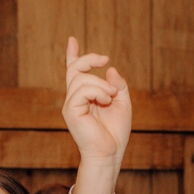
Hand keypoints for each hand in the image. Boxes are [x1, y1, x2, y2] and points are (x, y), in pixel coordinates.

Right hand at [62, 36, 130, 193]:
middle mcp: (75, 99)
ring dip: (101, 84)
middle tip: (105, 59)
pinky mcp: (71, 111)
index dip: (72, 55)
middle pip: (75, 69)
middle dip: (89, 59)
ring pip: (81, 79)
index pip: (74, 72)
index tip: (72, 40)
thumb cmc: (115, 133)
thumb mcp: (123, 104)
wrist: (110, 152)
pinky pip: (82, 91)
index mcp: (85, 96)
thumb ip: (118, 85)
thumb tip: (110, 70)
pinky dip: (98, 92)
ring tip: (111, 96)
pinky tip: (106, 100)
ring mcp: (71, 105)